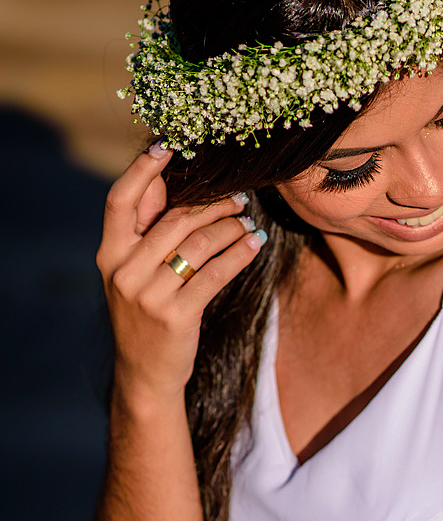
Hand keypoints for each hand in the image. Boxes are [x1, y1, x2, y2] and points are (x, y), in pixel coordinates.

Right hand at [97, 142, 265, 402]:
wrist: (146, 373)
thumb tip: (167, 184)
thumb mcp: (135, 274)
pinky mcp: (176, 315)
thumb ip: (147, 235)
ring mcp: (148, 294)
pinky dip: (239, 254)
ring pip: (198, 244)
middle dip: (211, 204)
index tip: (168, 147)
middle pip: (173, 219)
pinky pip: (215, 274)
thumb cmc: (147, 314)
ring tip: (249, 223)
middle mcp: (123, 270)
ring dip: (230, 228)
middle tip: (238, 198)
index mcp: (109, 254)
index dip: (142, 170)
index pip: (120, 201)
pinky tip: (255, 244)